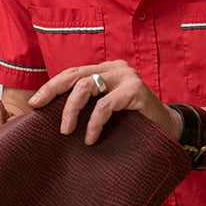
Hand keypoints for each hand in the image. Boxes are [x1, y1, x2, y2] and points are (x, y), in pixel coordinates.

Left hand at [28, 60, 182, 143]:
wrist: (171, 130)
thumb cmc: (134, 123)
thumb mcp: (107, 111)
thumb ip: (87, 105)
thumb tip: (51, 117)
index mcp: (105, 70)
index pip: (71, 73)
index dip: (51, 86)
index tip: (34, 103)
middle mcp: (114, 68)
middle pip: (74, 75)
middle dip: (53, 92)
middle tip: (39, 109)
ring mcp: (126, 76)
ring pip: (86, 87)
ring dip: (71, 110)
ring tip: (66, 131)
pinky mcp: (136, 90)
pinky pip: (105, 104)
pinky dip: (94, 122)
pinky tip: (90, 138)